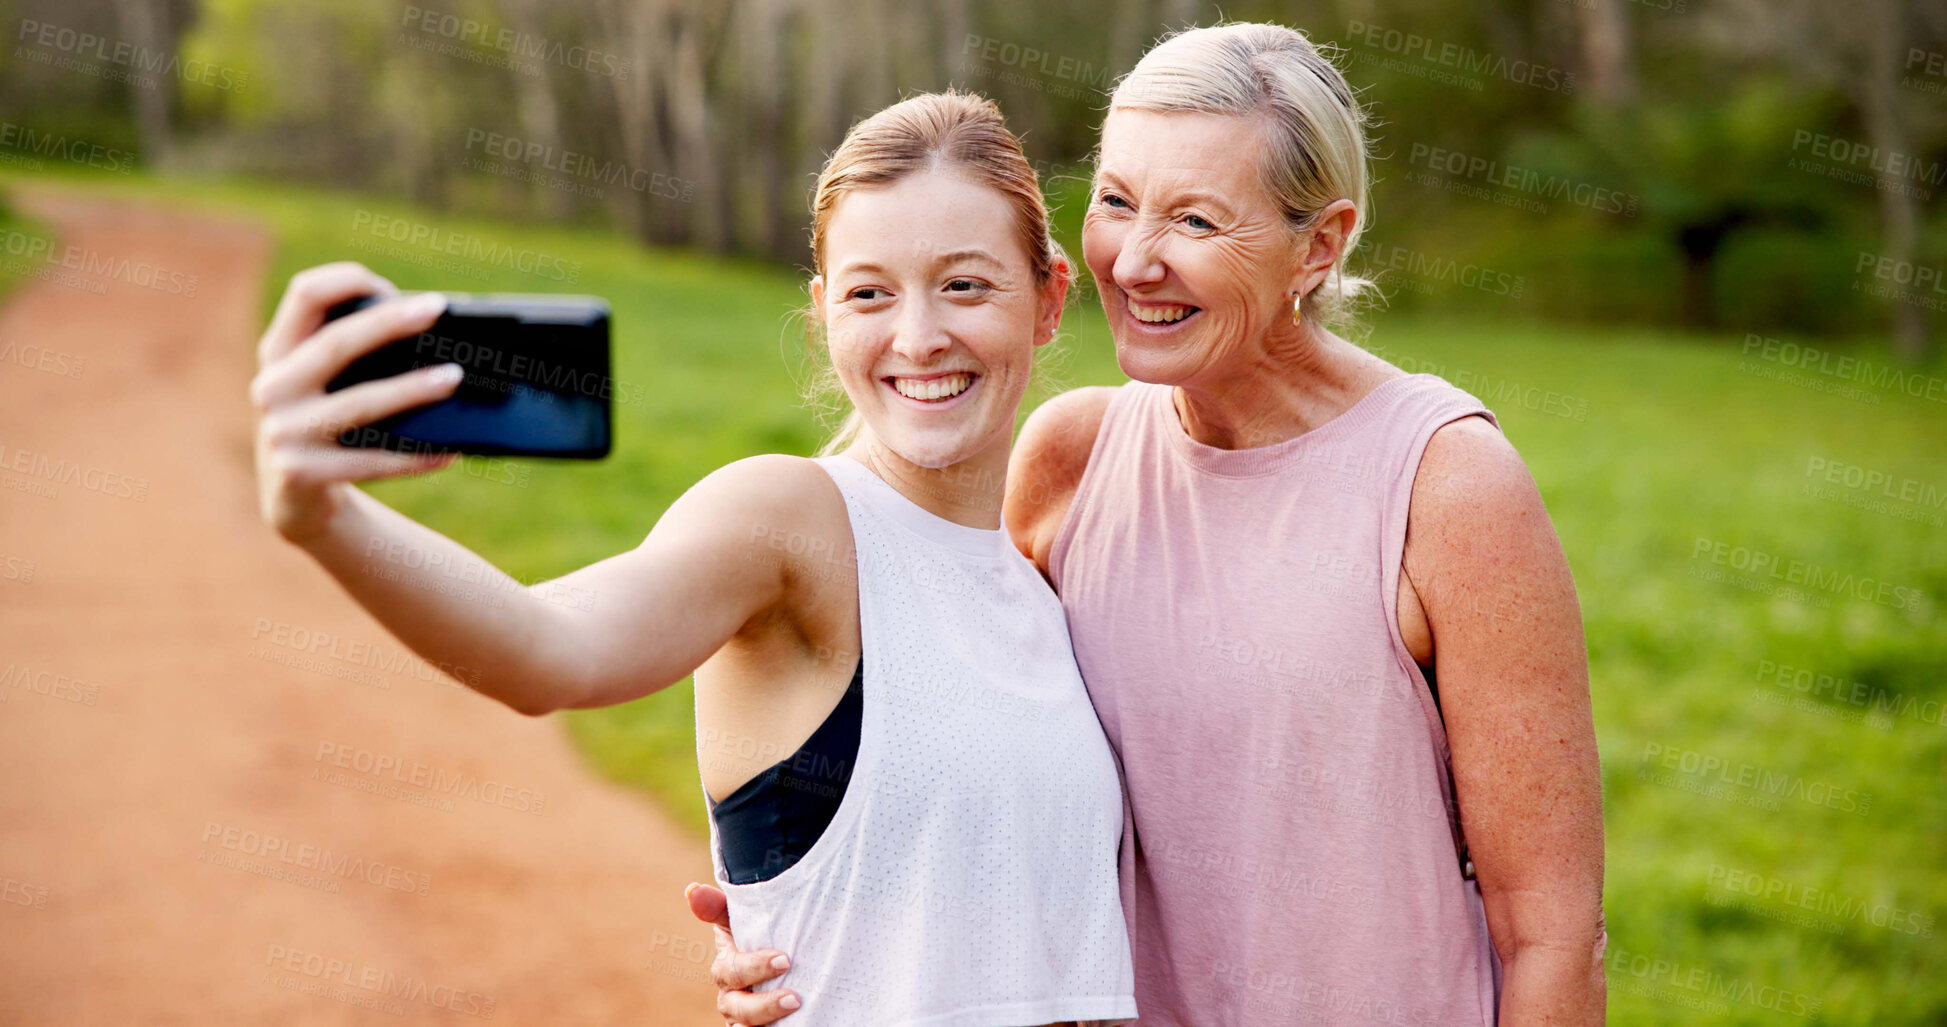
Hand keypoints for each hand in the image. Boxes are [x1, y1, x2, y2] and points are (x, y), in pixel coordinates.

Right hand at [250, 263, 461, 542]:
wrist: (293, 499)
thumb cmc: (325, 424)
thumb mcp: (321, 384)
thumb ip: (349, 355)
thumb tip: (426, 329)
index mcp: (278, 353)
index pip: (304, 295)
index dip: (346, 280)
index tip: (390, 285)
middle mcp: (272, 388)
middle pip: (334, 345)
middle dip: (387, 323)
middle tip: (436, 310)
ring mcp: (283, 433)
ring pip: (358, 405)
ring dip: (411, 389)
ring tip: (454, 378)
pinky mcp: (302, 474)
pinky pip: (371, 462)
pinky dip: (414, 456)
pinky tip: (449, 451)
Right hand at [685, 881, 799, 1024]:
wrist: (779, 964)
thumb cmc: (757, 935)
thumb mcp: (739, 918)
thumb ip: (718, 905)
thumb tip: (691, 889)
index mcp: (727, 967)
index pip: (732, 970)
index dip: (755, 967)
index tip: (783, 959)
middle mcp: (731, 995)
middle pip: (739, 1006)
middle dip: (764, 1002)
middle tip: (794, 995)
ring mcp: (742, 1017)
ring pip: (745, 1026)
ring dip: (768, 1018)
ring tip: (795, 1006)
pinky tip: (792, 1024)